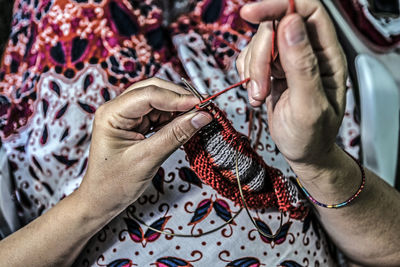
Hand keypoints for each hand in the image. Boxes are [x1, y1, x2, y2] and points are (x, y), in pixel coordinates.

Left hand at [79, 78, 211, 213]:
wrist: (102, 200)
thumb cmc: (115, 184)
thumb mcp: (148, 159)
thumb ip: (175, 135)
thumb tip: (202, 116)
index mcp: (111, 114)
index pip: (148, 94)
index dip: (177, 98)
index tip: (201, 105)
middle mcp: (117, 109)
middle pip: (153, 90)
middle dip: (179, 97)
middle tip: (204, 108)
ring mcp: (126, 115)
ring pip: (158, 100)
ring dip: (179, 107)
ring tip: (198, 116)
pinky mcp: (135, 124)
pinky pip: (158, 113)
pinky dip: (174, 117)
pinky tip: (186, 123)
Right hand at [237, 0, 346, 178]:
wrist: (302, 151)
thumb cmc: (312, 135)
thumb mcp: (309, 106)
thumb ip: (302, 65)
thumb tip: (291, 24)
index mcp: (327, 55)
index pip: (305, 10)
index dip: (279, 6)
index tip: (250, 13)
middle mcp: (308, 51)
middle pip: (275, 26)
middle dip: (260, 56)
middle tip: (260, 85)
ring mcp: (288, 59)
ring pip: (259, 43)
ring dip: (252, 70)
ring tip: (261, 95)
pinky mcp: (272, 69)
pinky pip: (250, 58)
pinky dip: (247, 76)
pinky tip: (257, 94)